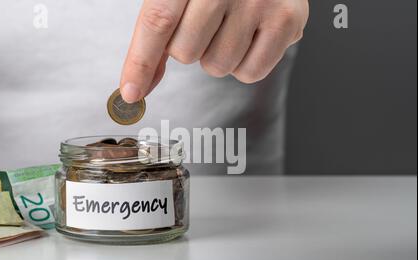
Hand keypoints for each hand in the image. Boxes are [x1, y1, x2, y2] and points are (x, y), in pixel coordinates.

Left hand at [120, 0, 308, 102]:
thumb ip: (160, 32)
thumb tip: (137, 86)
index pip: (158, 21)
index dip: (141, 61)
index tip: (130, 92)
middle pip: (185, 52)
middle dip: (189, 48)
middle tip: (206, 23)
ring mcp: (260, 1)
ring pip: (217, 66)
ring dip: (217, 56)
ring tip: (232, 25)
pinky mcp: (287, 19)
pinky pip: (250, 73)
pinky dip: (244, 64)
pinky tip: (250, 37)